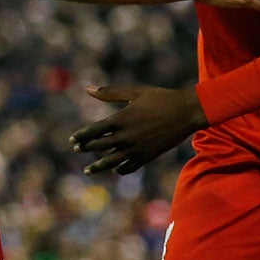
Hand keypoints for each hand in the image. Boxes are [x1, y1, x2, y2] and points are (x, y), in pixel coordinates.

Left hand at [70, 84, 205, 174]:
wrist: (187, 112)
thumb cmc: (160, 98)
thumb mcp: (135, 92)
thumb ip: (110, 92)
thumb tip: (87, 88)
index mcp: (121, 119)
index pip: (93, 131)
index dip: (81, 136)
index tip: (73, 140)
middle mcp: (126, 137)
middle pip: (99, 147)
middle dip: (86, 149)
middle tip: (77, 150)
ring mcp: (137, 149)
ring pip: (112, 161)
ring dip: (98, 166)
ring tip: (88, 171)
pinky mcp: (148, 156)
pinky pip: (130, 166)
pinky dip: (120, 169)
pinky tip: (115, 170)